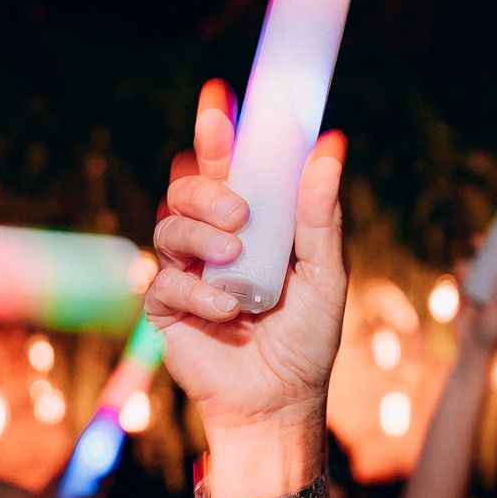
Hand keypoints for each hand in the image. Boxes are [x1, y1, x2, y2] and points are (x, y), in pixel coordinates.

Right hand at [145, 77, 347, 443]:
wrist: (282, 400)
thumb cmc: (306, 337)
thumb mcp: (324, 272)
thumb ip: (320, 214)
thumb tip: (331, 145)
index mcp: (250, 224)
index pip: (228, 166)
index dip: (218, 131)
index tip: (220, 97)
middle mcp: (213, 240)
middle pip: (187, 188)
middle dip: (206, 188)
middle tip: (238, 211)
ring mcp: (185, 271)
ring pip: (168, 226)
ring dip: (200, 236)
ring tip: (233, 259)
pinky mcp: (166, 308)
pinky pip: (166, 282)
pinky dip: (198, 292)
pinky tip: (227, 310)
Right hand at [464, 239, 496, 354]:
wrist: (472, 348)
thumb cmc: (493, 332)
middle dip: (495, 246)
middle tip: (484, 237)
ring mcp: (486, 289)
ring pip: (482, 265)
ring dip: (476, 256)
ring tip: (472, 245)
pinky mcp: (469, 293)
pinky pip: (465, 276)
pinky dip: (462, 273)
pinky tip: (461, 272)